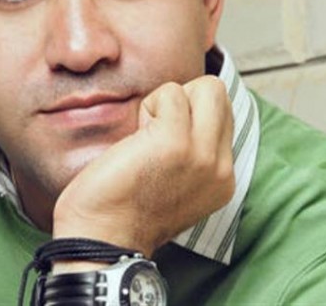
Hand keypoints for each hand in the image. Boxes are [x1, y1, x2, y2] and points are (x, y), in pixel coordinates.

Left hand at [52, 76, 234, 259]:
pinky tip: (136, 138)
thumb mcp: (177, 184)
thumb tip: (184, 111)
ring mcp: (202, 153)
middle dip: (185, 99)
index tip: (162, 143)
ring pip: (205, 86)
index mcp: (222, 178)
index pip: (222, 114)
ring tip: (146, 137)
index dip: (189, 114)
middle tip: (156, 130)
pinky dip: (149, 106)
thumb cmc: (123, 207)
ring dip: (166, 103)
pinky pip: (171, 92)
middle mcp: (220, 167)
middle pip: (219, 93)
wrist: (103, 237)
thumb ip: (193, 152)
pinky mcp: (175, 140)